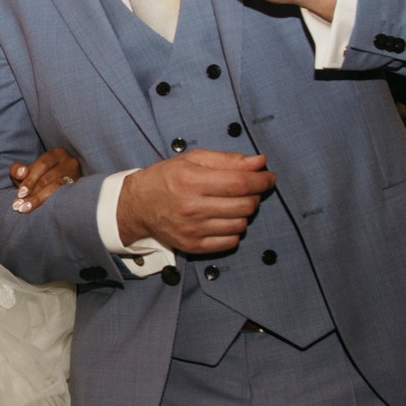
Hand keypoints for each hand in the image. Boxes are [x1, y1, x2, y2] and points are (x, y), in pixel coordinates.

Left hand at [11, 147, 82, 212]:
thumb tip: (22, 172)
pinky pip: (65, 196)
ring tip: (26, 209)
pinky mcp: (79, 188)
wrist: (63, 184)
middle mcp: (69, 163)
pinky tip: (42, 210)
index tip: (20, 193)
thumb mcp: (28, 171)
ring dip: (39, 199)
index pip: (42, 165)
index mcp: (57, 154)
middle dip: (32, 193)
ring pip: (57, 188)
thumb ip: (18, 170)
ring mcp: (76, 176)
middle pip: (48, 178)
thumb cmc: (41, 176)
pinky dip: (50, 202)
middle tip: (19, 206)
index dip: (30, 179)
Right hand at [117, 148, 275, 254]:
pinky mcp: (193, 246)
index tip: (269, 177)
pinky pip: (230, 242)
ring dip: (244, 212)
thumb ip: (227, 159)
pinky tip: (225, 219)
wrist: (137, 205)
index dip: (262, 180)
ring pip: (240, 224)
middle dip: (255, 195)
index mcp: (192, 181)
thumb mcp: (192, 159)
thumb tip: (259, 162)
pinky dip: (235, 230)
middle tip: (249, 189)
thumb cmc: (166, 178)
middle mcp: (192, 207)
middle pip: (245, 205)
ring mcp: (193, 230)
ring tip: (233, 203)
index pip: (240, 183)